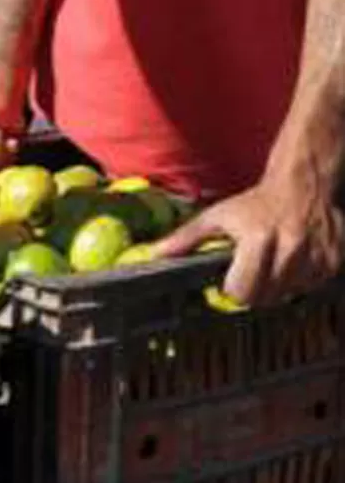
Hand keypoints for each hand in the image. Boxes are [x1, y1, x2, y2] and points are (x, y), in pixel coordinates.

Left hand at [154, 178, 344, 305]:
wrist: (302, 185)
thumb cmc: (253, 203)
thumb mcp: (215, 217)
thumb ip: (185, 239)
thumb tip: (155, 254)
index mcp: (258, 240)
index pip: (243, 291)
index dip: (233, 290)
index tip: (231, 281)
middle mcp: (290, 249)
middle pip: (265, 298)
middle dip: (254, 291)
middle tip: (251, 272)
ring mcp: (315, 256)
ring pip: (289, 294)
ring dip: (278, 285)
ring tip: (273, 261)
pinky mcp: (334, 260)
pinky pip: (311, 287)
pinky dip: (300, 280)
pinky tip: (293, 260)